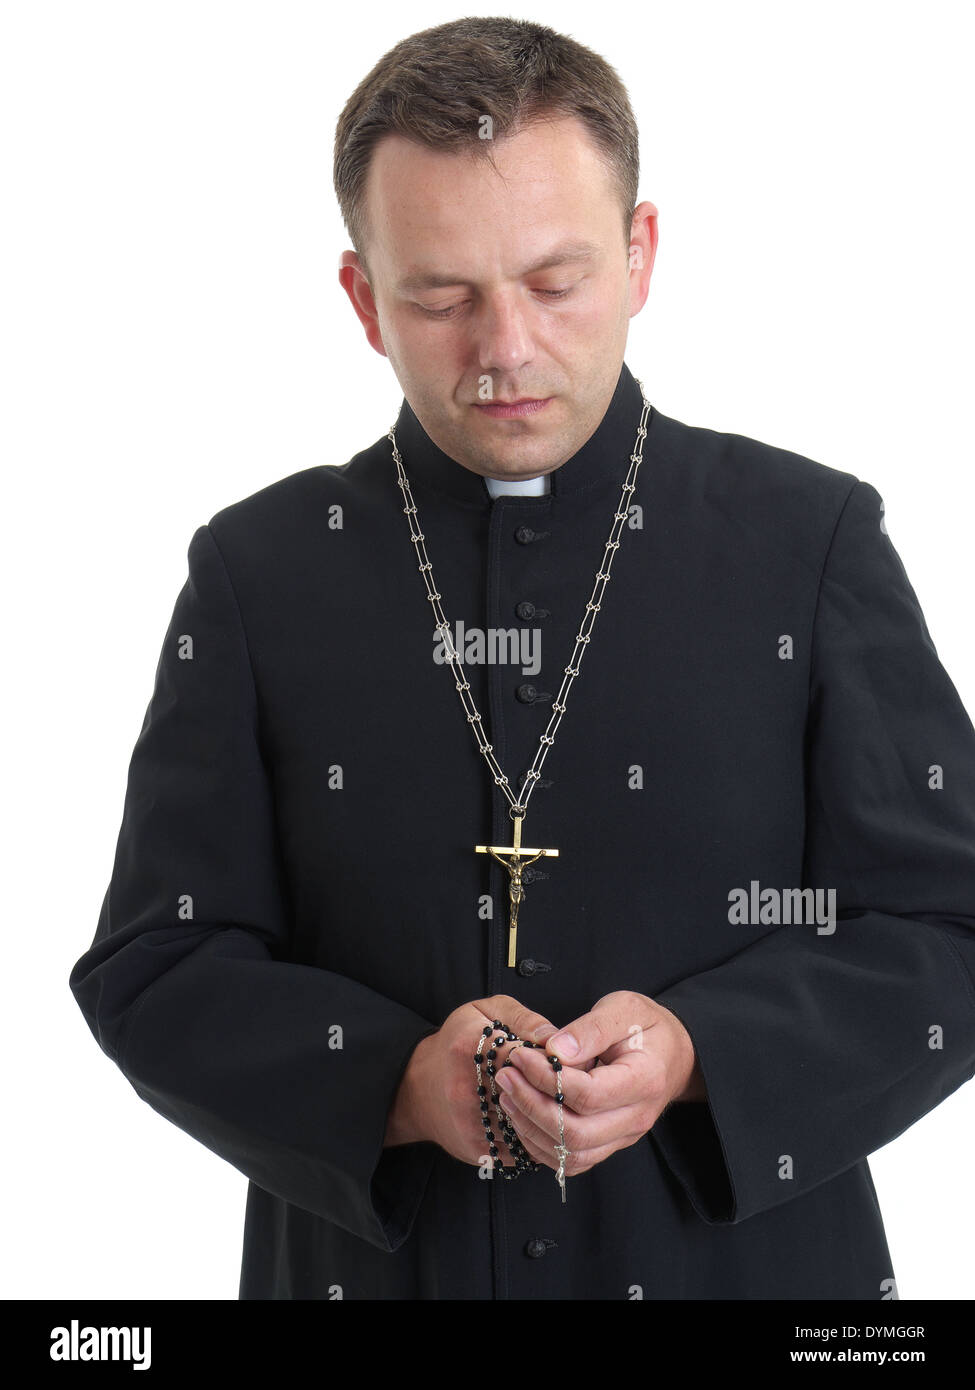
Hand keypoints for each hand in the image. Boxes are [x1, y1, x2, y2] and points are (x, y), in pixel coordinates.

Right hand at [383, 994, 558, 1164]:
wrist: (416, 1087)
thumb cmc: (458, 1042)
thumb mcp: (485, 1012)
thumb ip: (524, 1018)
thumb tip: (557, 1040)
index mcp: (468, 1047)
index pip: (525, 1057)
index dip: (550, 1060)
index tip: (563, 1060)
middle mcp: (465, 1089)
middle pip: (530, 1095)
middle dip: (556, 1092)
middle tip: (574, 1086)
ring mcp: (470, 1124)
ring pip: (529, 1127)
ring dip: (551, 1119)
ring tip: (564, 1106)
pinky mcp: (477, 1150)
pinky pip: (522, 1150)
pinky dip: (539, 1139)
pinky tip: (545, 1125)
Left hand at [494, 990, 704, 1177]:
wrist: (673, 1053)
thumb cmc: (646, 1026)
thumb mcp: (623, 1009)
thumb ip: (590, 1028)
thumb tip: (554, 1050)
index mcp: (644, 1080)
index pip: (588, 1094)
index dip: (546, 1079)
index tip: (520, 1056)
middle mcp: (636, 1117)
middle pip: (577, 1134)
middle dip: (532, 1106)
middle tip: (506, 1077)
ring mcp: (624, 1136)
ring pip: (572, 1154)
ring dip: (532, 1128)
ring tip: (507, 1095)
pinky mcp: (610, 1144)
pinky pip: (573, 1160)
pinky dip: (542, 1145)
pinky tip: (522, 1115)